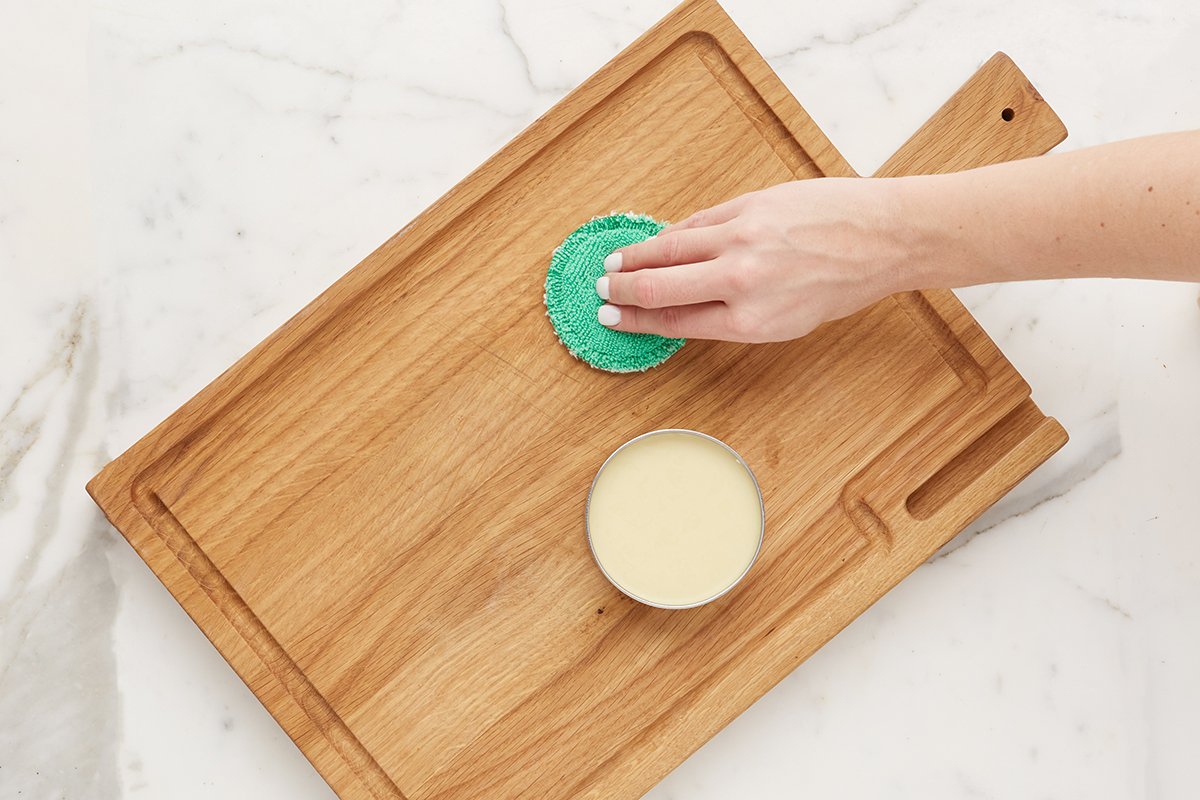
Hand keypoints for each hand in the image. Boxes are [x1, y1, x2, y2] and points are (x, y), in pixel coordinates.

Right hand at [595, 178, 915, 341]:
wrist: (883, 237)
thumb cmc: (841, 284)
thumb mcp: (787, 321)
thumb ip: (734, 315)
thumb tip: (685, 306)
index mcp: (750, 321)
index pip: (674, 321)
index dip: (636, 320)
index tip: (612, 317)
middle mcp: (740, 282)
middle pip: (658, 286)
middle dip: (622, 289)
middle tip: (601, 289)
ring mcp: (741, 240)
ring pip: (668, 248)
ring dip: (635, 256)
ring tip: (615, 262)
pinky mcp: (748, 206)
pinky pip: (697, 223)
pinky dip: (671, 233)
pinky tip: (656, 240)